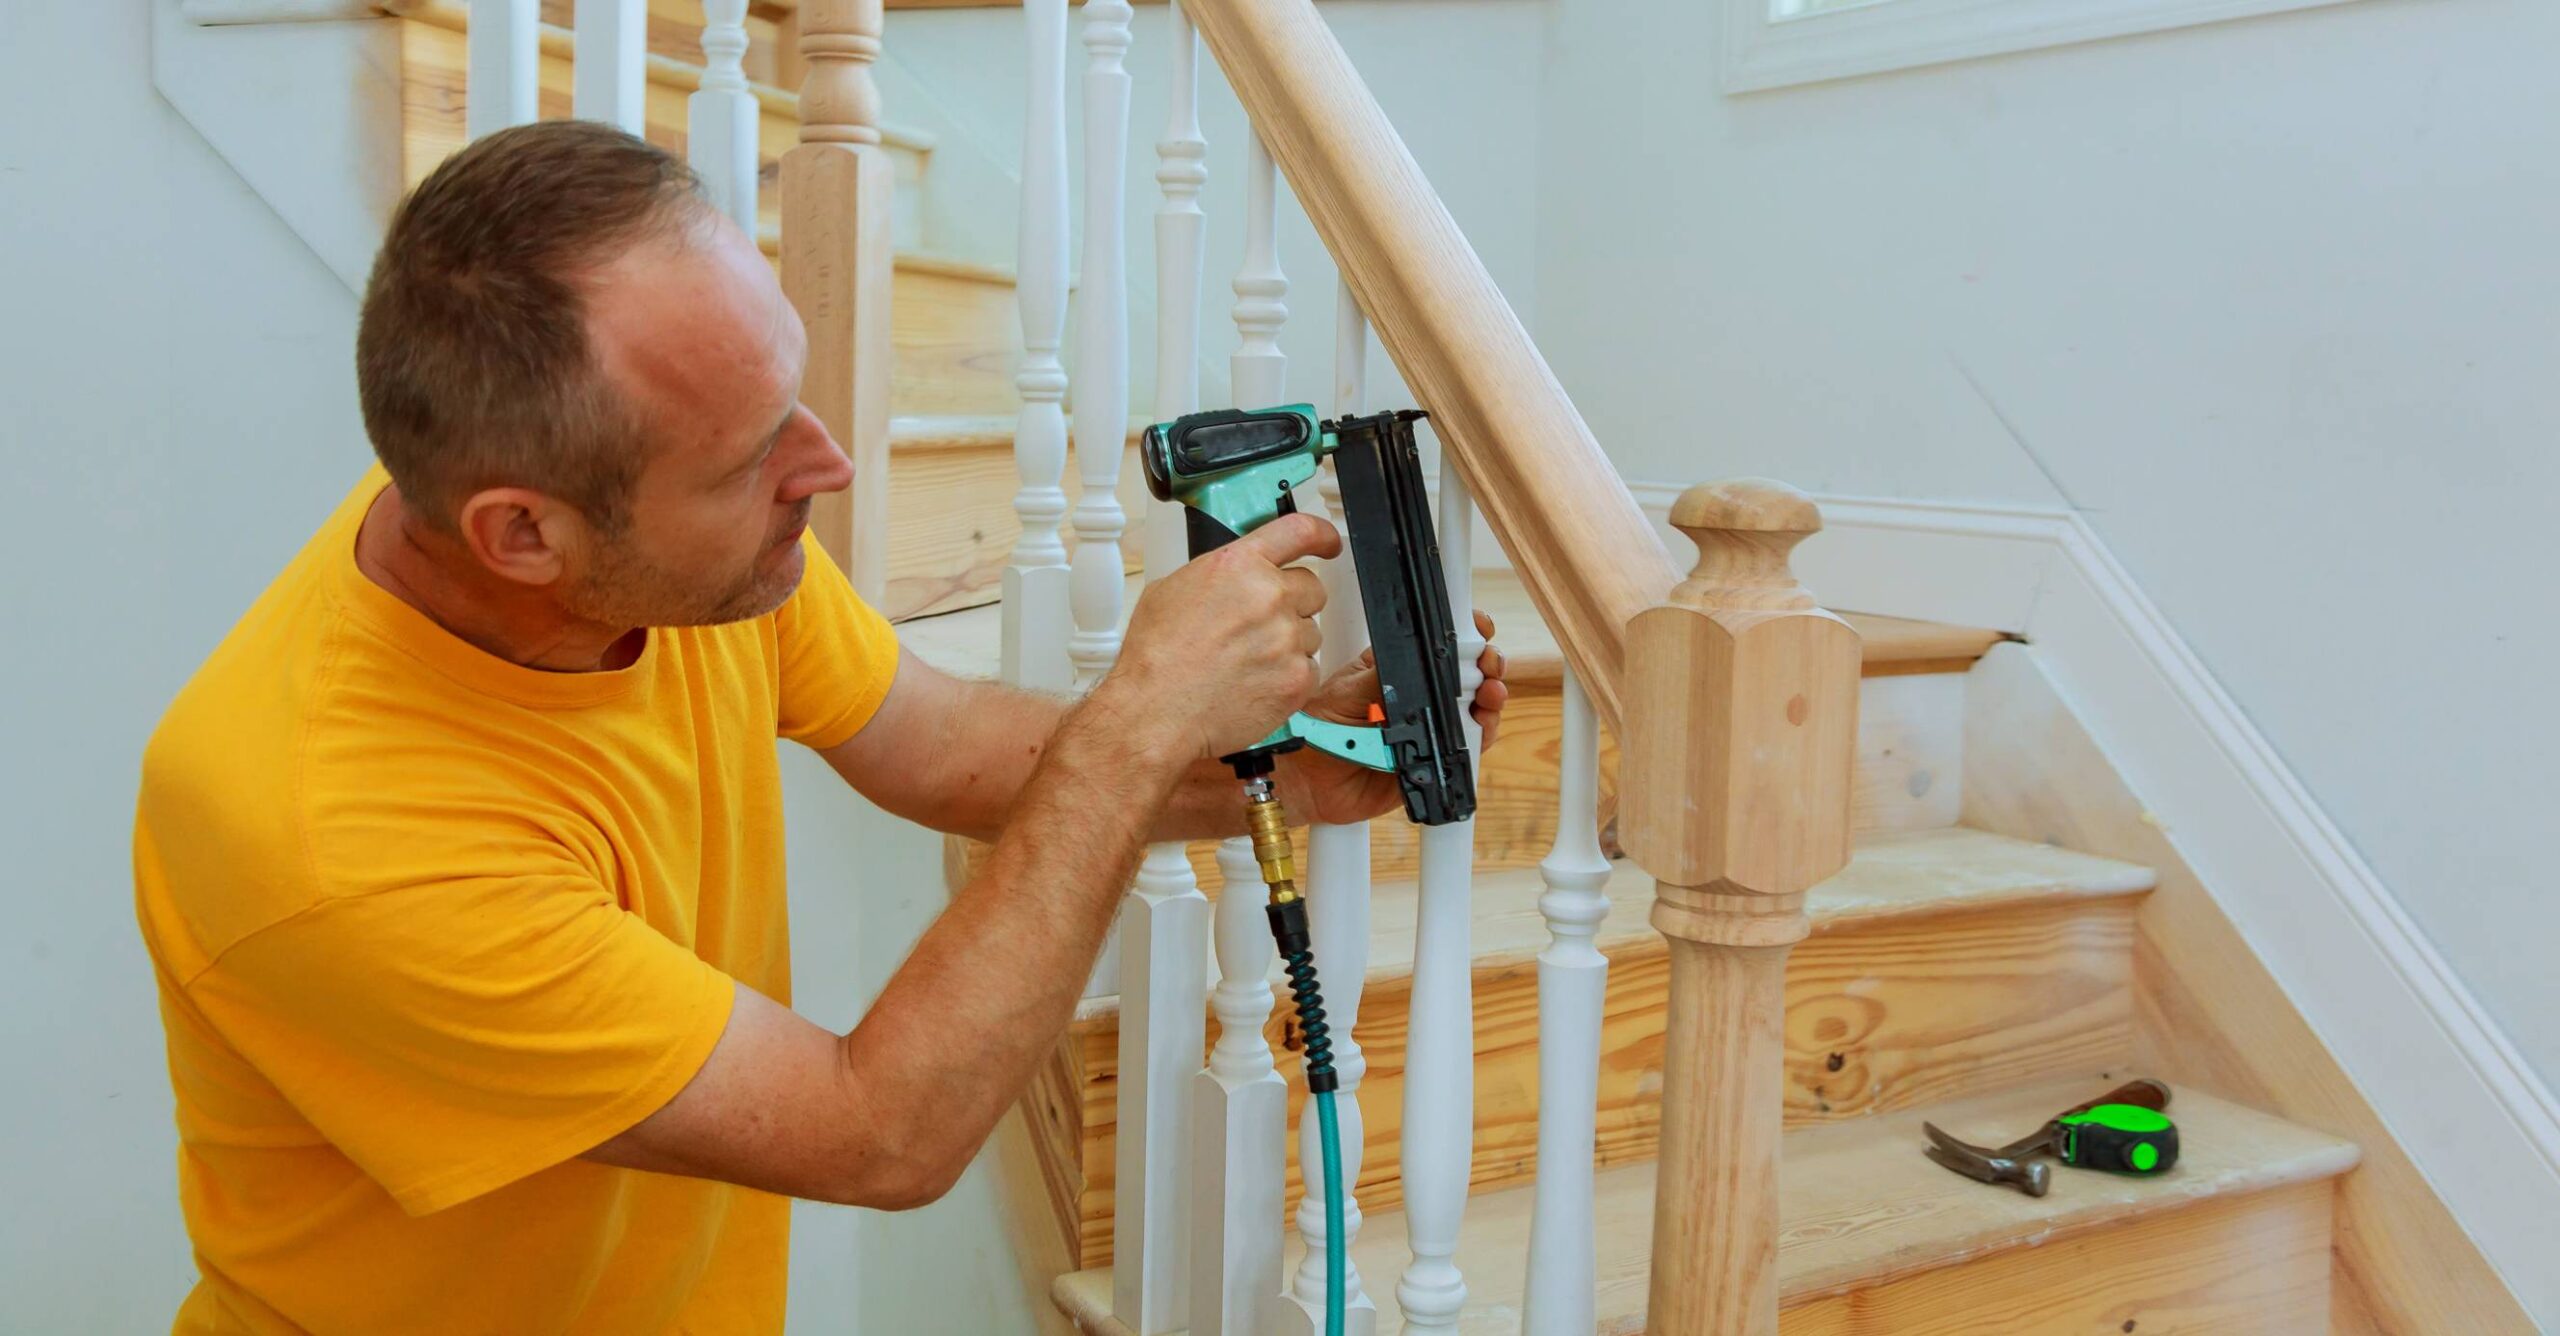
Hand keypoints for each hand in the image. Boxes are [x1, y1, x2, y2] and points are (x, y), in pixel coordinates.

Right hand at [1103, 512, 1341, 764]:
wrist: (1157, 711)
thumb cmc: (1155, 658)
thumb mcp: (1171, 590)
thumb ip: (1217, 575)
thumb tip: (1234, 577)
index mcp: (1238, 566)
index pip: (1298, 531)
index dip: (1320, 535)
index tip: (1328, 542)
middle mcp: (1268, 596)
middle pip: (1312, 588)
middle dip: (1293, 604)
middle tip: (1262, 627)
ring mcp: (1286, 638)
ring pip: (1311, 633)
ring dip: (1289, 644)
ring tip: (1247, 662)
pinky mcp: (1297, 677)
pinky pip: (1309, 670)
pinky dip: (1289, 678)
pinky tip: (1255, 684)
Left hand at [1281, 609, 1509, 827]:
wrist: (1306, 777)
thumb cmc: (1319, 728)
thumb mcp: (1351, 688)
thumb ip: (1388, 674)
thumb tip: (1422, 656)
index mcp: (1399, 670)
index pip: (1439, 647)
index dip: (1465, 636)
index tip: (1478, 630)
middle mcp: (1418, 698)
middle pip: (1467, 676)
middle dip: (1486, 665)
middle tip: (1486, 665)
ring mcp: (1428, 729)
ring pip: (1474, 711)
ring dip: (1490, 699)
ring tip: (1490, 694)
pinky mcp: (1431, 761)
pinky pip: (1465, 750)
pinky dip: (1480, 737)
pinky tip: (1480, 726)